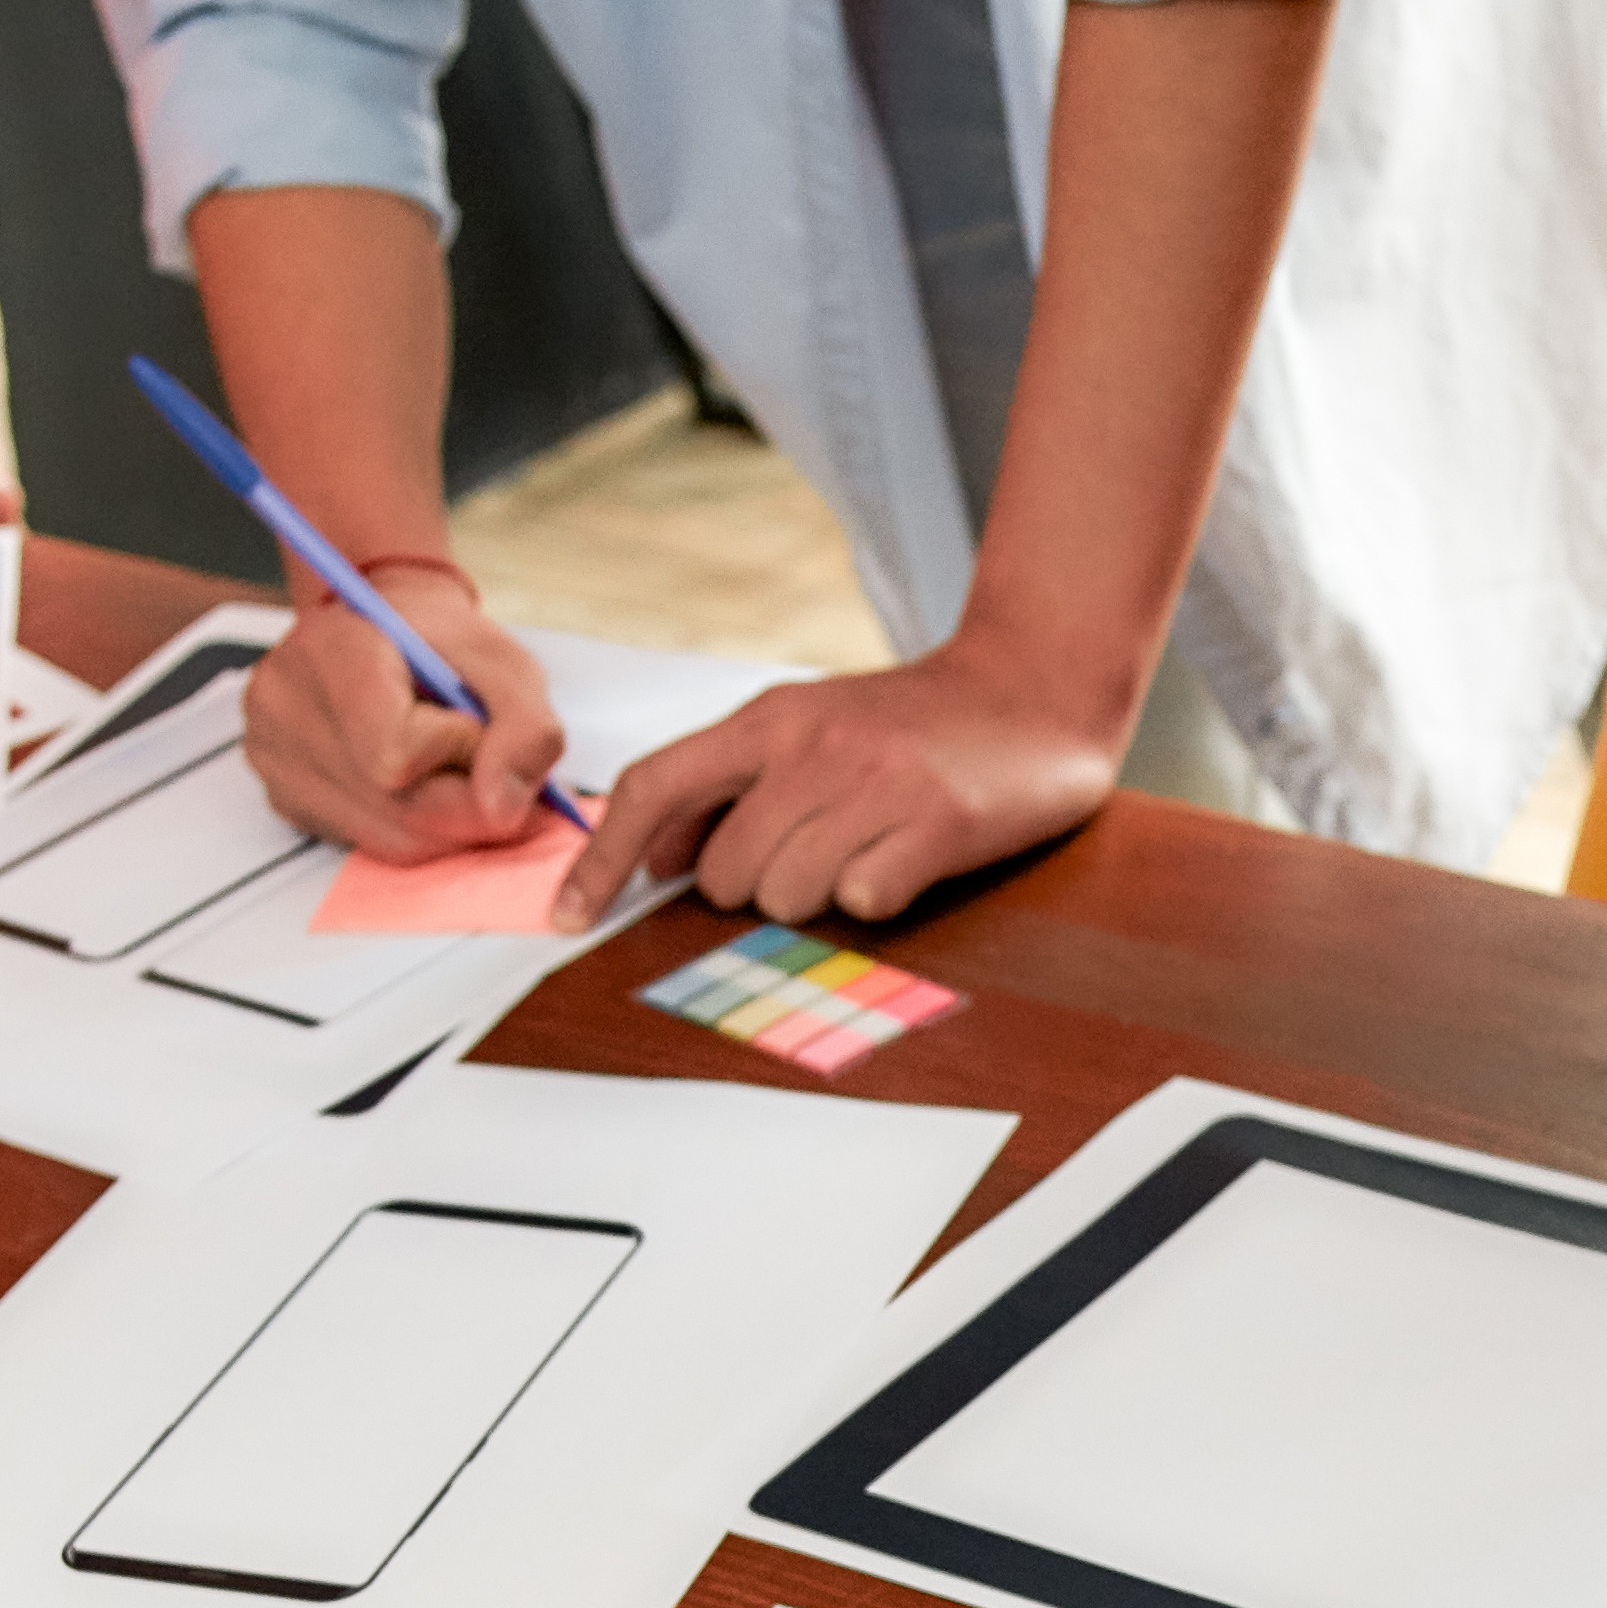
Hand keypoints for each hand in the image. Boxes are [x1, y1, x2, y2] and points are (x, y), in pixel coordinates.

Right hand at [233, 559, 572, 856]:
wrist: (386, 635)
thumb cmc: (443, 645)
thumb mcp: (507, 666)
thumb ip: (526, 732)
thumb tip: (502, 811)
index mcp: (332, 648)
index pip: (396, 753)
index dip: (458, 751)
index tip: (470, 720)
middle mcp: (285, 705)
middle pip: (400, 809)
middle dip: (465, 798)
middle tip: (476, 757)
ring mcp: (275, 756)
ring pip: (392, 840)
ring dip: (445, 819)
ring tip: (442, 763)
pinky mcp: (285, 798)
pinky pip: (369, 845)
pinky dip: (411, 826)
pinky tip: (410, 781)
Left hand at [565, 630, 1129, 929]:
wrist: (1037, 687)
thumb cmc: (913, 723)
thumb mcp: (811, 726)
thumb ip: (732, 782)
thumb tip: (652, 855)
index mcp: (772, 719)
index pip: (656, 788)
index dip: (601, 861)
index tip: (570, 920)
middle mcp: (813, 747)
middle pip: (725, 874)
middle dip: (758, 885)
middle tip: (818, 850)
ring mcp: (875, 785)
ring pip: (788, 897)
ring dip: (821, 893)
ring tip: (869, 845)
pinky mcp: (937, 825)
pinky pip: (863, 902)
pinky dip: (880, 895)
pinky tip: (908, 856)